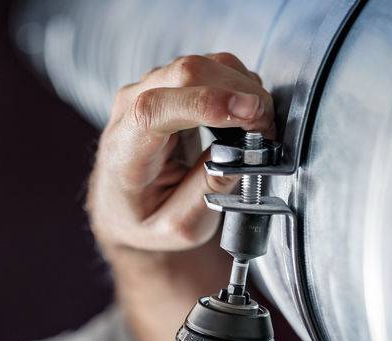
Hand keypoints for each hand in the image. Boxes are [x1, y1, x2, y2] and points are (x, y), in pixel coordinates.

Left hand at [86, 53, 274, 253]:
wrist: (124, 206)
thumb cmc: (147, 217)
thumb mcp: (178, 225)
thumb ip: (208, 190)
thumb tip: (244, 153)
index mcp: (124, 150)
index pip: (153, 110)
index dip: (203, 103)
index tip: (246, 112)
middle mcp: (129, 108)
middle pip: (185, 74)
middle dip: (238, 94)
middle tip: (267, 130)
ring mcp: (148, 88)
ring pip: (204, 64)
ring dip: (243, 89)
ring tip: (259, 128)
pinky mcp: (169, 82)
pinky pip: (210, 67)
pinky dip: (238, 85)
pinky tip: (246, 116)